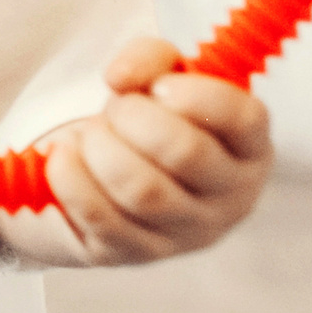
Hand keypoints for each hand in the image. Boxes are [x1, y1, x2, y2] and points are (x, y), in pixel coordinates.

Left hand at [0, 37, 273, 266]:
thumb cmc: (147, 120)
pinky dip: (71, 178)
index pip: (244, 120)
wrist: (105, 172)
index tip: (160, 86)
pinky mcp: (139, 254)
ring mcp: (187, 233)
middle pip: (186, 153)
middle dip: (134, 117)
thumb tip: (121, 77)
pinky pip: (101, 218)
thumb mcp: (157, 77)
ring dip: (101, 147)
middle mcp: (230, 197)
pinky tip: (63, 157)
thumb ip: (150, 58)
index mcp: (248, 146)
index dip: (199, 96)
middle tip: (116, 107)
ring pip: (143, 190)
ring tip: (89, 133)